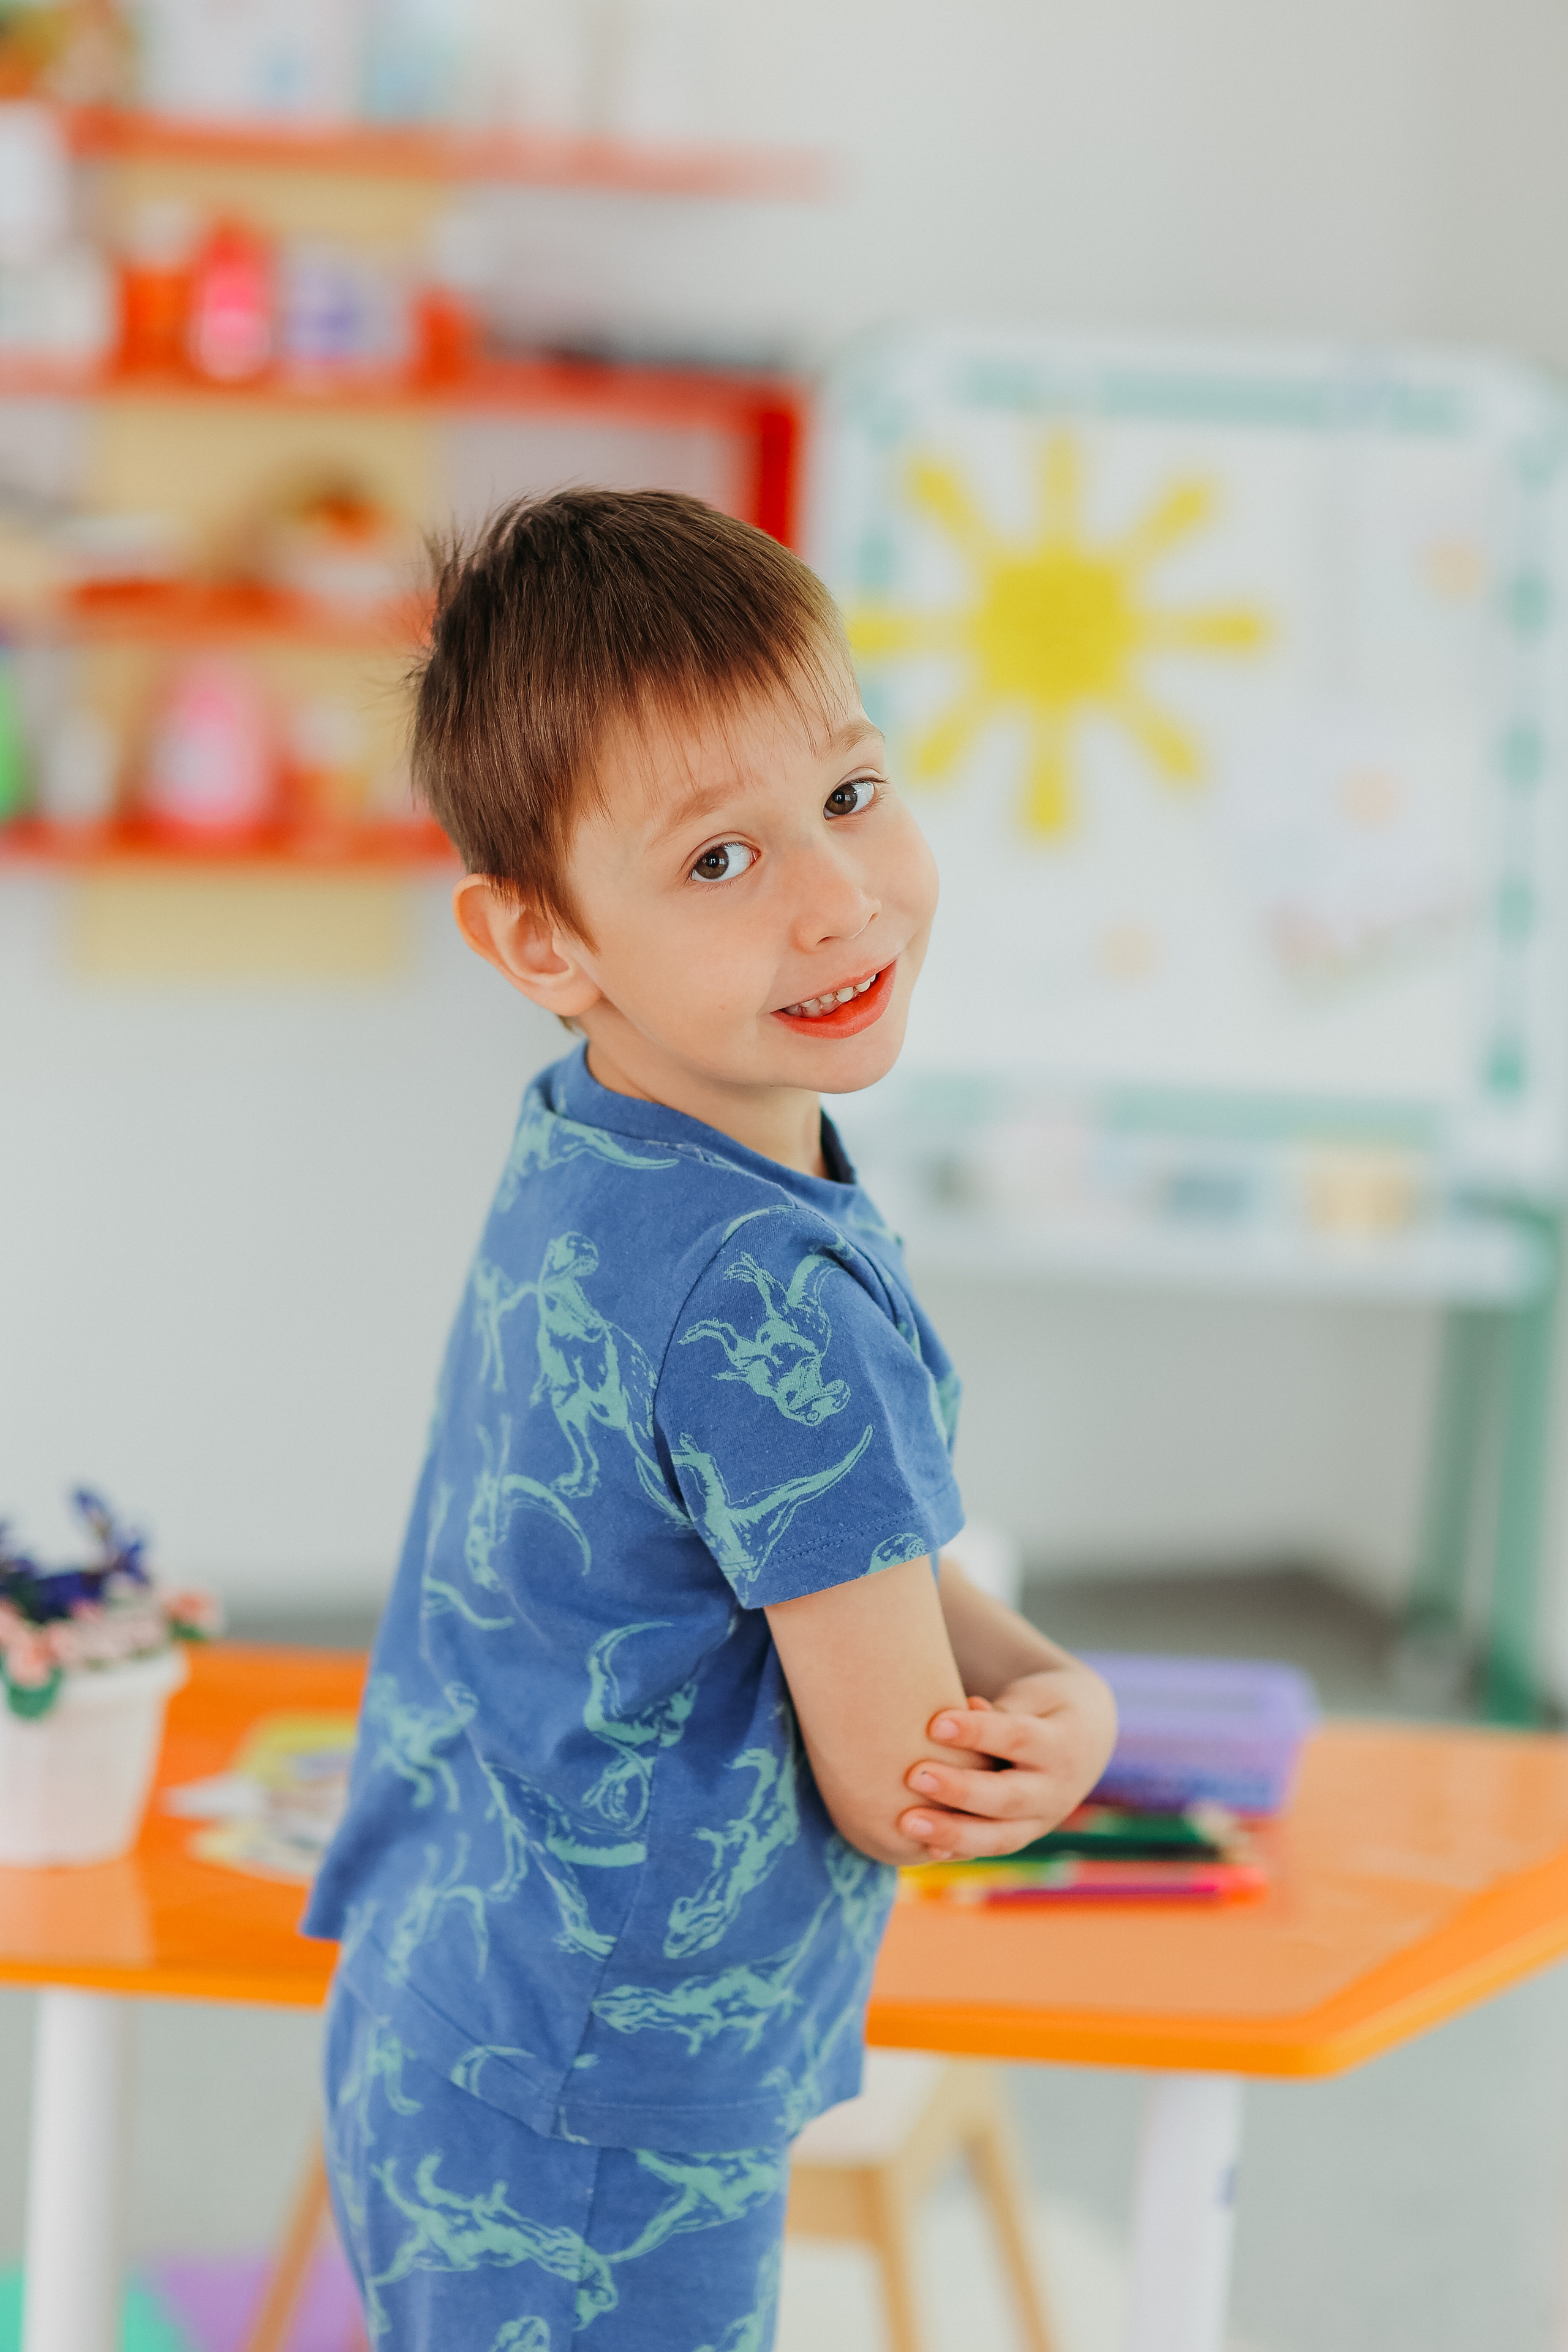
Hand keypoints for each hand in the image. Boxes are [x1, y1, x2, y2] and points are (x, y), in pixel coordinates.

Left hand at [896, 1664, 1117, 1860]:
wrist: (1086, 1743)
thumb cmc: (1045, 1708)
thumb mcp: (1034, 1697)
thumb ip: (1000, 1709)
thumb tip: (965, 1707)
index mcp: (1061, 1744)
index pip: (1017, 1738)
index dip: (978, 1732)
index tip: (935, 1724)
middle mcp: (1056, 1790)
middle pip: (1008, 1796)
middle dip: (961, 1790)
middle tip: (916, 1777)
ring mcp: (1042, 1820)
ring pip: (999, 1836)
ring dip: (952, 1833)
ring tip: (906, 1823)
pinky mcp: (1024, 1836)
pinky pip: (990, 1849)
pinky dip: (958, 1851)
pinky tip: (925, 1848)